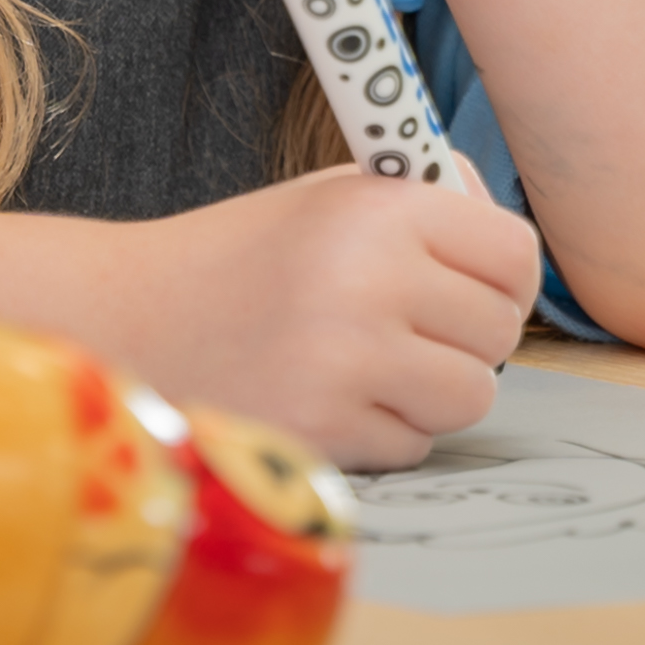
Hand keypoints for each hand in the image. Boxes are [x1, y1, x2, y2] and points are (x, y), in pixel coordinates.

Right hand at [116, 163, 543, 472]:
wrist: (129, 316)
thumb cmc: (241, 256)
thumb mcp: (328, 199)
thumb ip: (427, 209)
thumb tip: (515, 255)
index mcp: (376, 208)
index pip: (514, 253)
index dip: (502, 276)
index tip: (472, 287)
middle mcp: (368, 280)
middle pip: (498, 333)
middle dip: (463, 338)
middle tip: (408, 330)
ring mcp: (346, 362)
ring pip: (470, 398)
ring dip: (430, 392)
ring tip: (367, 366)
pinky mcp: (325, 432)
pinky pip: (415, 445)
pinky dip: (383, 431)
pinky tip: (326, 397)